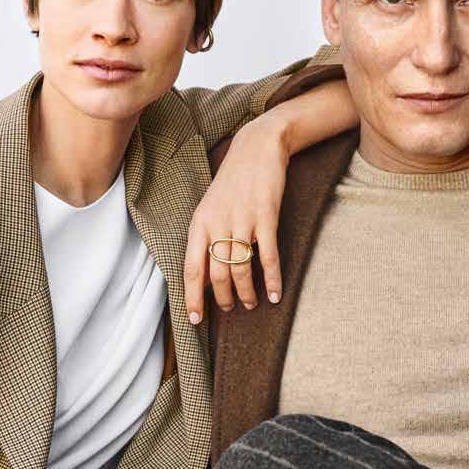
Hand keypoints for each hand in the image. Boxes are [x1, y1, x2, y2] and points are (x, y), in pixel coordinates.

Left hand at [184, 112, 288, 321]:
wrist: (256, 149)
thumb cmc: (233, 182)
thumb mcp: (210, 207)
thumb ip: (207, 237)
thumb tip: (206, 272)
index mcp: (199, 223)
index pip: (191, 268)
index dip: (192, 297)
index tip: (195, 319)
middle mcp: (217, 224)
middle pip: (217, 274)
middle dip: (223, 298)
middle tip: (229, 309)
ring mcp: (242, 221)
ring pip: (241, 269)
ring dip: (246, 292)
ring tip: (251, 303)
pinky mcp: (266, 217)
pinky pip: (268, 256)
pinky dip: (273, 279)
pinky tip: (276, 293)